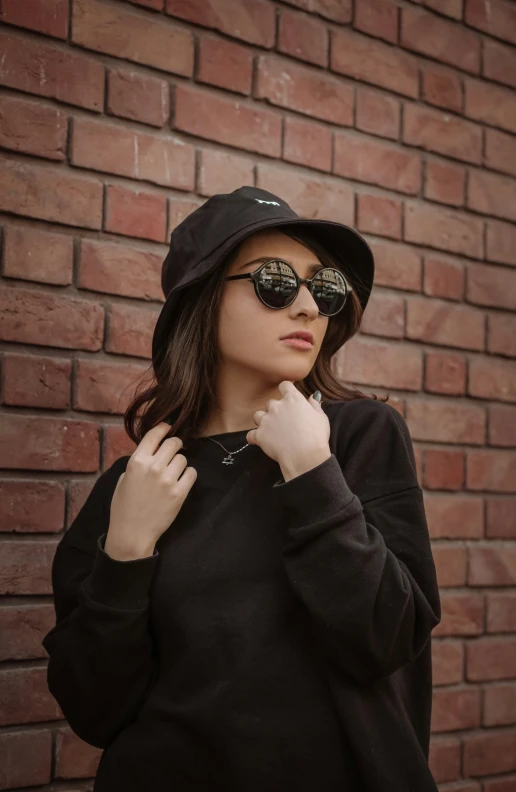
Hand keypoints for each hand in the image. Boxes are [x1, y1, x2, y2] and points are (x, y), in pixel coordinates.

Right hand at [105, 424, 196, 559]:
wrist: (132, 533)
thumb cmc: (124, 506)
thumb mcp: (124, 478)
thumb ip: (139, 462)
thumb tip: (153, 450)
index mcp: (136, 461)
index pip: (154, 434)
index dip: (164, 428)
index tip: (169, 427)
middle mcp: (153, 467)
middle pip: (173, 443)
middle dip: (175, 445)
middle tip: (174, 451)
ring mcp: (168, 480)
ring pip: (183, 459)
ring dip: (180, 464)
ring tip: (172, 474)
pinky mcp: (179, 493)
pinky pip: (192, 473)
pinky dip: (188, 475)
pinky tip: (181, 481)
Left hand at [246, 382, 330, 479]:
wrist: (304, 455)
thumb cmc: (316, 436)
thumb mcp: (321, 417)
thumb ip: (315, 405)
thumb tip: (312, 397)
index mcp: (293, 399)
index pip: (284, 385)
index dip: (285, 389)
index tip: (288, 395)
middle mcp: (277, 406)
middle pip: (270, 402)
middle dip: (275, 410)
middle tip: (283, 421)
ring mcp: (266, 420)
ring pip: (257, 415)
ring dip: (262, 421)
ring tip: (270, 430)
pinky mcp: (259, 435)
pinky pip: (250, 435)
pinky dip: (254, 438)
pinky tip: (261, 442)